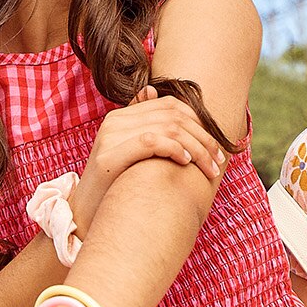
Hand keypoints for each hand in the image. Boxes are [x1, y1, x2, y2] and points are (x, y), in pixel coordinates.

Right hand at [71, 87, 224, 231]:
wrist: (87, 215)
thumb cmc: (117, 187)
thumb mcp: (134, 156)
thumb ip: (148, 131)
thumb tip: (153, 91)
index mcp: (122, 117)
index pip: (171, 105)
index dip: (199, 122)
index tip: (215, 146)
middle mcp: (115, 121)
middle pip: (174, 116)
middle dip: (203, 138)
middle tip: (218, 161)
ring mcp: (111, 136)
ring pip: (168, 128)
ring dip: (196, 148)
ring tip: (209, 167)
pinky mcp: (109, 155)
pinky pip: (150, 141)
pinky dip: (173, 149)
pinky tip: (185, 163)